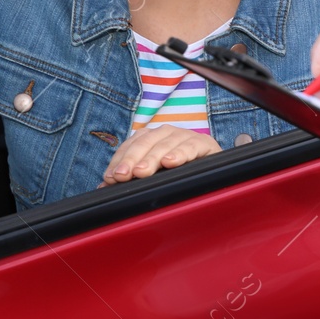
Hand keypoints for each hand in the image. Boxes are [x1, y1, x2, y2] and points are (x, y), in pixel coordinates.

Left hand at [102, 124, 220, 184]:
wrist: (215, 172)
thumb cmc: (180, 173)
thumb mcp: (155, 175)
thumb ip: (132, 177)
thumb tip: (104, 185)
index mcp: (152, 138)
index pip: (131, 145)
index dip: (120, 160)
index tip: (110, 177)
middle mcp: (167, 133)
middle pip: (145, 142)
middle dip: (132, 159)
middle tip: (122, 176)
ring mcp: (185, 136)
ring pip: (165, 144)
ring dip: (152, 158)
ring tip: (141, 172)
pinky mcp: (204, 144)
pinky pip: (191, 146)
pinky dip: (180, 153)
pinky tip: (170, 162)